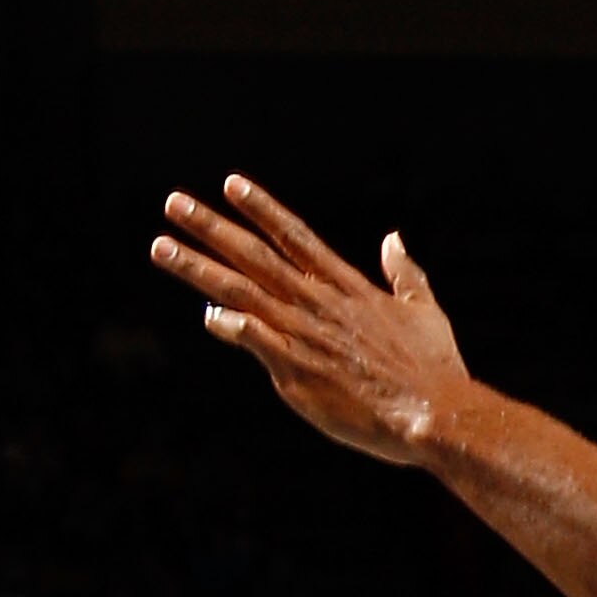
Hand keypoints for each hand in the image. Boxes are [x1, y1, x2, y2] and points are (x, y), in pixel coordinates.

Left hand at [151, 176, 465, 464]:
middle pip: (255, 255)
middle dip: (211, 227)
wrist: (435, 412)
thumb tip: (394, 237)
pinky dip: (232, 325)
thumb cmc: (433, 368)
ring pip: (242, 292)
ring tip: (161, 247)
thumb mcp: (424, 310)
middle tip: (173, 203)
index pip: (295, 237)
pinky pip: (256, 341)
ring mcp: (305, 335)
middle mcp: (318, 303)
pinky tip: (207, 315)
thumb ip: (404, 272)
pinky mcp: (299, 372)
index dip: (262, 209)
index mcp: (346, 287)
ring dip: (198, 268)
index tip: (231, 184)